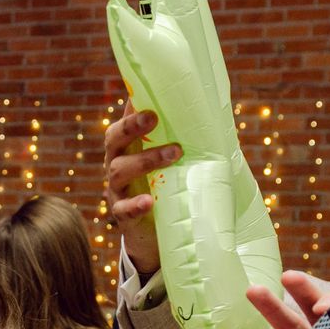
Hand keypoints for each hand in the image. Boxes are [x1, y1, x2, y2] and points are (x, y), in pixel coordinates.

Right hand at [105, 104, 179, 278]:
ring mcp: (117, 190)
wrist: (157, 236)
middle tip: (153, 117)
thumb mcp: (175, 165)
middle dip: (131, 126)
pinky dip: (135, 204)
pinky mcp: (122, 215)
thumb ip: (186, 144)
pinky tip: (149, 201)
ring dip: (146, 160)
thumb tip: (215, 117)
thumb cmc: (168, 191)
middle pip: (114, 139)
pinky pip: (124, 208)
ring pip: (120, 170)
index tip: (145, 92)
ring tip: (174, 154)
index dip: (131, 107)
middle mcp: (118, 163)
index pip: (125, 121)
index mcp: (129, 148)